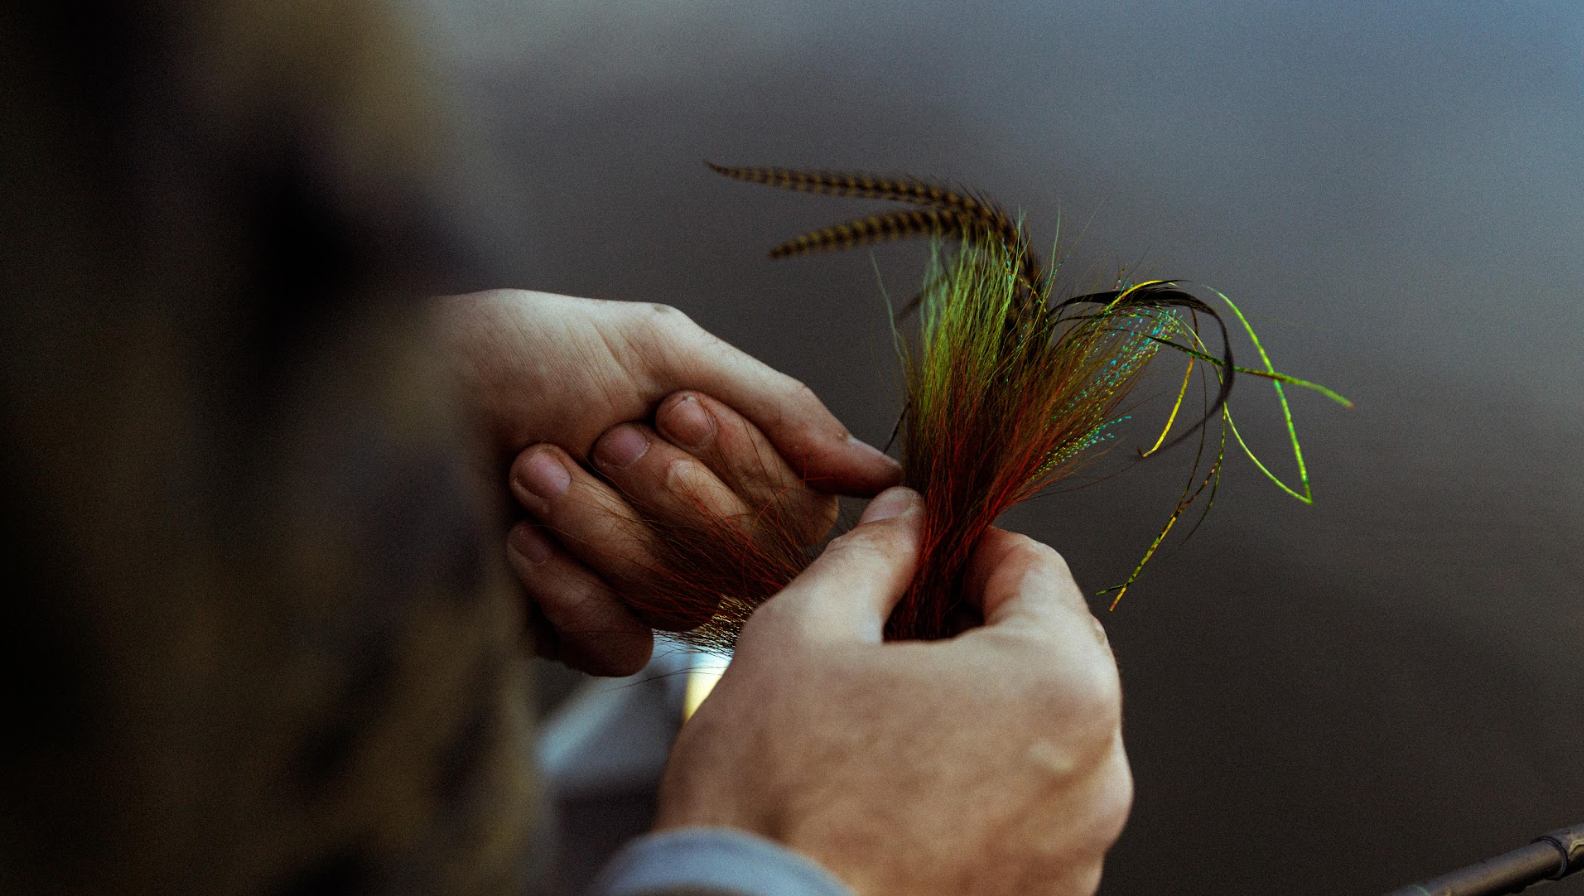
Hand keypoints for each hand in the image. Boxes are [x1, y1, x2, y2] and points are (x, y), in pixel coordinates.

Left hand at [438, 290, 901, 673]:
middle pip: (748, 559)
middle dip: (669, 493)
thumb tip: (879, 468)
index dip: (744, 470)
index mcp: (719, 459)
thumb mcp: (657, 346)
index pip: (798, 508)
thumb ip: (776, 406)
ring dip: (601, 525)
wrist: (389, 392)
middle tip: (602, 437)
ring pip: (681, 600)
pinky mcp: (571, 633)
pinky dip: (574, 590)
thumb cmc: (514, 352)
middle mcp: (686, 527)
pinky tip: (521, 543)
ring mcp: (631, 585)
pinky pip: (623, 649)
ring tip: (533, 467)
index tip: (679, 412)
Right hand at [654, 488, 1131, 895]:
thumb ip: (869, 558)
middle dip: (974, 627)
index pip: (1038, 570)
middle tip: (892, 627)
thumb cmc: (774, 807)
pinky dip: (978, 783)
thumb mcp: (802, 634)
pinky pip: (1027, 812)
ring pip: (1039, 737)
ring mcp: (1075, 853)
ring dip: (976, 707)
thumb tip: (901, 521)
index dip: (968, 545)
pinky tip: (896, 783)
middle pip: (1049, 655)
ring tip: (881, 714)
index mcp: (1057, 688)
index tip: (925, 548)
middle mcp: (1093, 776)